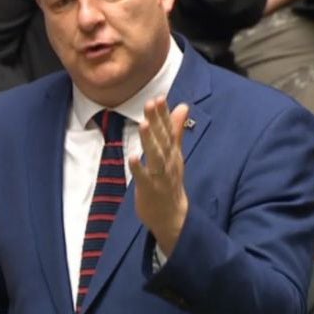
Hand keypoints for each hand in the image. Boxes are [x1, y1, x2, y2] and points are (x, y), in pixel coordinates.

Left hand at [128, 97, 188, 256]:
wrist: (173, 216)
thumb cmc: (170, 181)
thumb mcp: (175, 154)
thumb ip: (176, 130)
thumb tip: (182, 106)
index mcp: (173, 152)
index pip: (169, 130)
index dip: (164, 114)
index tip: (159, 97)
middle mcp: (168, 162)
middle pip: (163, 139)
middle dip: (157, 121)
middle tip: (151, 103)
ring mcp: (160, 176)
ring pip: (156, 156)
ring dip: (149, 140)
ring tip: (143, 124)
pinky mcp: (149, 189)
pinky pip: (143, 178)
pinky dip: (138, 168)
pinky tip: (131, 157)